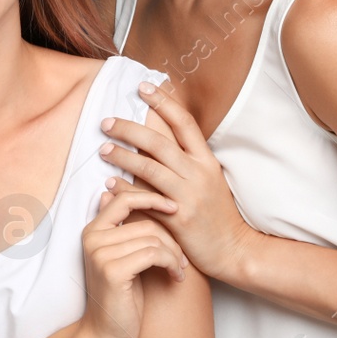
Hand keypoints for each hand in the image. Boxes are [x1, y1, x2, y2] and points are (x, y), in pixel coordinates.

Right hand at [80, 192, 185, 337]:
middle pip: (145, 223)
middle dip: (171, 240)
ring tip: (178, 270)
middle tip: (181, 259)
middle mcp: (92, 238)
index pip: (123, 199)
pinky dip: (172, 265)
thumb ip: (118, 229)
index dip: (151, 198)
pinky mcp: (113, 271)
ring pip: (153, 239)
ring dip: (174, 256)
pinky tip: (175, 277)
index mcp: (92, 231)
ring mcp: (100, 254)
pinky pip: (154, 254)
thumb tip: (110, 193)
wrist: (106, 333)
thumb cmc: (119, 296)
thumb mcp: (120, 257)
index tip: (173, 207)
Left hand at [99, 82, 255, 281]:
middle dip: (129, 129)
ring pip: (150, 169)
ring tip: (102, 149)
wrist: (234, 250)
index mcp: (207, 160)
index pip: (184, 123)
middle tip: (106, 122)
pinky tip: (108, 184)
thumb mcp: (210, 179)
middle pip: (159, 142)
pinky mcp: (178, 219)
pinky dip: (125, 190)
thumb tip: (160, 133)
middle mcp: (198, 174)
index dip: (163, 102)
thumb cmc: (217, 213)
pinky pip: (146, 200)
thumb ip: (188, 159)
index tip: (142, 88)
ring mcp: (188, 196)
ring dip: (122, 156)